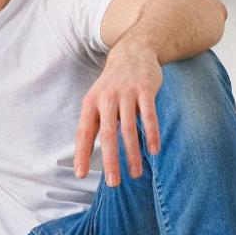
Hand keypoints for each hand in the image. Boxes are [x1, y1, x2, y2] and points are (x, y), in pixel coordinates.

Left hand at [75, 41, 162, 185]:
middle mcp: (107, 98)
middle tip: (113, 183)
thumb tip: (87, 155)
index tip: (81, 175)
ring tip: (135, 174)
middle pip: (108, 135)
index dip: (82, 154)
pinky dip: (152, 134)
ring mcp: (126, 94)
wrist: (133, 51)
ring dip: (133, 154)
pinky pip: (149, 116)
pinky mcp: (145, 90)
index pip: (84, 132)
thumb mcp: (97, 99)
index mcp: (91, 103)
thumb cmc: (113, 84)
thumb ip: (94, 123)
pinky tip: (154, 151)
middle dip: (110, 161)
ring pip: (129, 129)